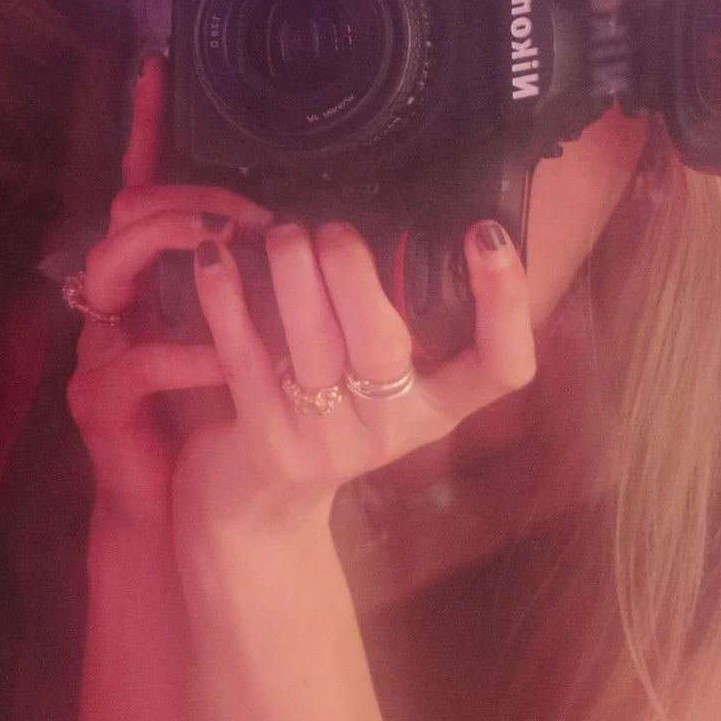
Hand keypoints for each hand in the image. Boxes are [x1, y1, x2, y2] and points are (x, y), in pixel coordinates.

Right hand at [66, 54, 267, 533]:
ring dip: (179, 250)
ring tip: (232, 253)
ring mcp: (103, 342)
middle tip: (253, 212)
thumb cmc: (224, 419)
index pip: (150, 185)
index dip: (149, 129)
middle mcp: (122, 297)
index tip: (162, 70)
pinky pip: (135, 359)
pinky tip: (225, 361)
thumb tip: (337, 233)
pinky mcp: (99, 397)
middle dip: (191, 199)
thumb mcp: (260, 338)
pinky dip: (184, 354)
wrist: (186, 511)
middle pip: (130, 210)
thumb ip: (277, 285)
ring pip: (115, 264)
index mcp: (160, 277)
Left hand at [169, 211, 537, 572]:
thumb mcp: (376, 383)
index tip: (485, 234)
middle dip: (354, 274)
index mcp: (435, 407)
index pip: (502, 366)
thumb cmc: (323, 415)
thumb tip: (390, 212)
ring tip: (282, 234)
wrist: (256, 508)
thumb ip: (391, 320)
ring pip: (314, 345)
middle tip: (332, 229)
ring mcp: (326, 439)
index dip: (506, 303)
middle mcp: (390, 428)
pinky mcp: (265, 440)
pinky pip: (246, 357)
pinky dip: (227, 301)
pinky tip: (214, 258)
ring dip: (294, 275)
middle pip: (385, 345)